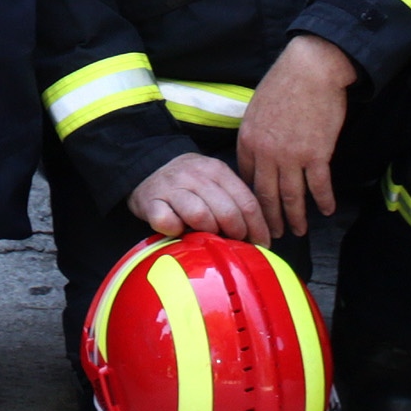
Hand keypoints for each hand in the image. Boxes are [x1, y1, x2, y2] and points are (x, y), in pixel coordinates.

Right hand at [128, 151, 266, 242]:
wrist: (148, 167)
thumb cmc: (190, 185)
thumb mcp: (215, 183)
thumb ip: (234, 200)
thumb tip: (261, 235)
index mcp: (216, 170)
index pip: (246, 201)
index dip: (258, 227)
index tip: (263, 243)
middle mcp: (194, 175)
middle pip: (226, 211)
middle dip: (236, 233)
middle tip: (235, 242)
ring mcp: (171, 187)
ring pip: (200, 216)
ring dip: (208, 231)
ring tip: (207, 235)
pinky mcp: (150, 201)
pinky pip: (168, 222)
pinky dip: (176, 231)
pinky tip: (179, 231)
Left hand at [237, 36, 357, 238]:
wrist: (311, 70)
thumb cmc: (284, 83)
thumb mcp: (257, 108)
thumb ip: (256, 134)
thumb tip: (259, 152)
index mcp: (248, 139)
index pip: (246, 178)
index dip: (251, 197)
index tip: (255, 210)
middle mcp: (266, 153)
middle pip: (265, 194)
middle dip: (269, 218)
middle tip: (272, 235)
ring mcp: (291, 156)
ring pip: (291, 197)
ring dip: (295, 217)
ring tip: (298, 231)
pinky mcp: (316, 155)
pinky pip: (319, 186)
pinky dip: (323, 201)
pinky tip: (327, 210)